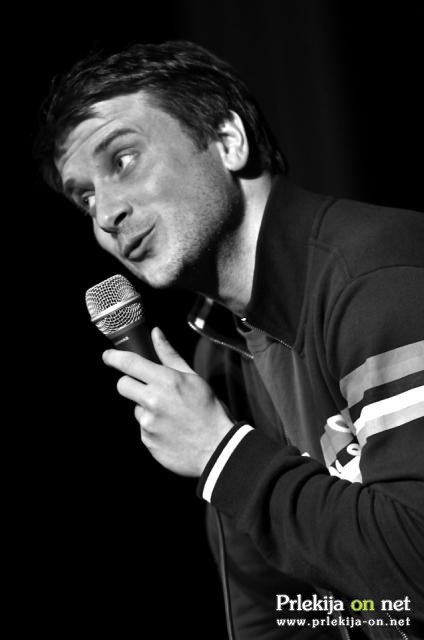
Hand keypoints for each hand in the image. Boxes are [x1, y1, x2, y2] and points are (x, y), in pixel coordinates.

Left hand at [102, 327, 233, 476]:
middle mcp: (152, 400)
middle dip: (130, 384)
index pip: (129, 363)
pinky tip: (170, 429)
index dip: (114, 357)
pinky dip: (153, 427)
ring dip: (146, 408)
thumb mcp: (193, 377)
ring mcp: (148, 422)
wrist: (217, 448)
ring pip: (135, 408)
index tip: (108, 356)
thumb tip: (156, 333)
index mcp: (166, 380)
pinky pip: (143, 428)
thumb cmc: (209, 410)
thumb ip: (169, 355)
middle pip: (122, 385)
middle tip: (147, 389)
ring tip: (170, 414)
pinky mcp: (147, 440)